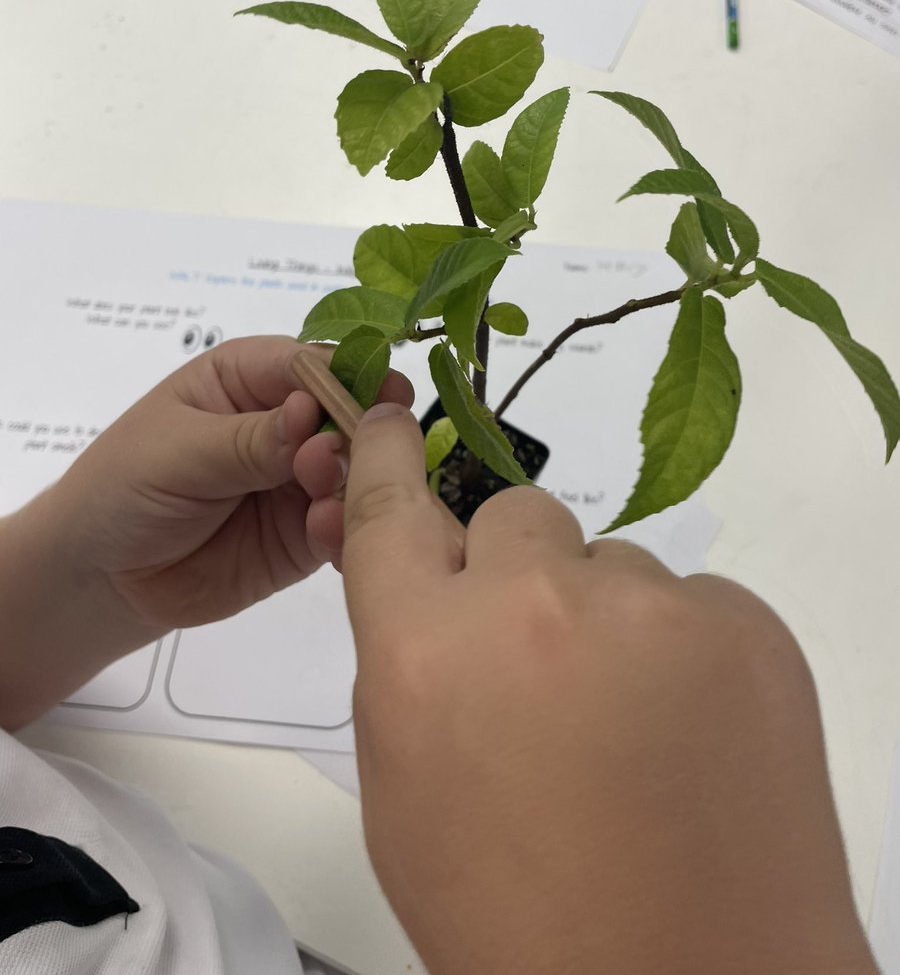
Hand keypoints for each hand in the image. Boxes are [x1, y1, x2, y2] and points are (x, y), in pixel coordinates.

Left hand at [42, 335, 411, 629]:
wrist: (103, 576)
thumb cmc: (123, 488)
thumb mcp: (177, 453)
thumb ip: (248, 440)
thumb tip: (312, 413)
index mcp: (250, 377)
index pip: (312, 364)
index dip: (347, 378)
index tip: (382, 397)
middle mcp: (287, 422)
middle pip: (348, 416)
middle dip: (355, 435)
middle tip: (333, 461)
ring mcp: (301, 480)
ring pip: (355, 473)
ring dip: (352, 486)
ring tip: (321, 506)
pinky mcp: (306, 533)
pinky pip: (343, 527)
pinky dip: (345, 531)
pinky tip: (326, 538)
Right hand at [341, 403, 875, 974]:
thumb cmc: (521, 918)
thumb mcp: (407, 796)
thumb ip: (409, 670)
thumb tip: (434, 599)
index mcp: (428, 653)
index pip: (392, 507)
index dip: (388, 459)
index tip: (395, 424)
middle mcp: (535, 605)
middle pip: (515, 516)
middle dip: (515, 572)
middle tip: (543, 663)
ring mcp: (653, 606)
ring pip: (610, 563)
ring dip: (605, 620)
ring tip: (629, 725)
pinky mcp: (746, 625)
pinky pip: (693, 600)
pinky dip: (682, 650)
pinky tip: (687, 735)